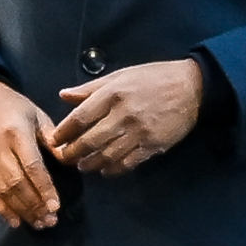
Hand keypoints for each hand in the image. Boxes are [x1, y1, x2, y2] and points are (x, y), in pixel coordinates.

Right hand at [0, 78, 60, 229]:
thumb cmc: (14, 107)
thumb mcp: (37, 115)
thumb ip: (52, 138)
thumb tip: (69, 160)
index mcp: (16, 133)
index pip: (32, 166)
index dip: (44, 188)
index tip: (56, 206)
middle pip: (16, 183)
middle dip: (34, 205)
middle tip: (50, 221)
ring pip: (3, 191)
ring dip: (21, 210)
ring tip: (38, 223)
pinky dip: (2, 209)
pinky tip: (16, 221)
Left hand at [49, 59, 204, 175]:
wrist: (192, 88)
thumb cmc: (153, 78)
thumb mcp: (120, 75)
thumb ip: (90, 88)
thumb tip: (63, 95)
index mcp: (113, 94)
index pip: (80, 118)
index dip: (63, 132)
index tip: (53, 140)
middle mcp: (124, 114)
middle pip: (90, 141)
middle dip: (72, 153)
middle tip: (64, 158)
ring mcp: (140, 132)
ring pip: (107, 155)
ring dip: (90, 164)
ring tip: (82, 166)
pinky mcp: (153, 145)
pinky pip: (128, 163)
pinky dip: (113, 169)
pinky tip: (104, 170)